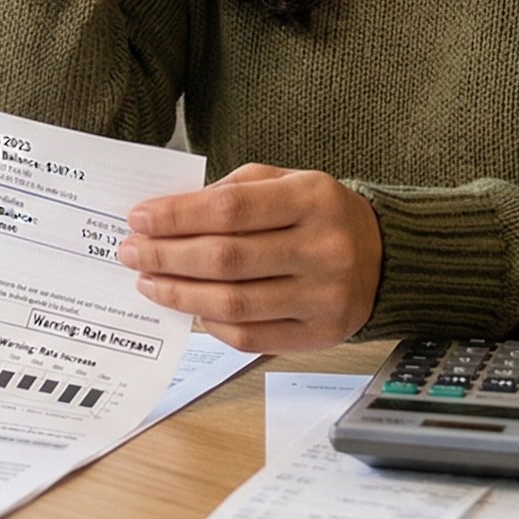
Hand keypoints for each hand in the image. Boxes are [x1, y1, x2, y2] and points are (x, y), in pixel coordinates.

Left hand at [115, 162, 382, 353]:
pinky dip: (211, 324)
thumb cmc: (321, 215)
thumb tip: (167, 217)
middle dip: (167, 256)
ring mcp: (324, 298)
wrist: (386, 256)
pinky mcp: (319, 335)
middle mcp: (323, 249)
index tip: (139, 219)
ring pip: (233, 304)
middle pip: (226, 258)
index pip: (230, 209)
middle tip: (132, 252)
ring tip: (149, 282)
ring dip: (180, 294)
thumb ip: (233, 192)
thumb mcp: (287, 182)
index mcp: (314, 199)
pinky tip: (189, 308)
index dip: (177, 216)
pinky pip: (250, 337)